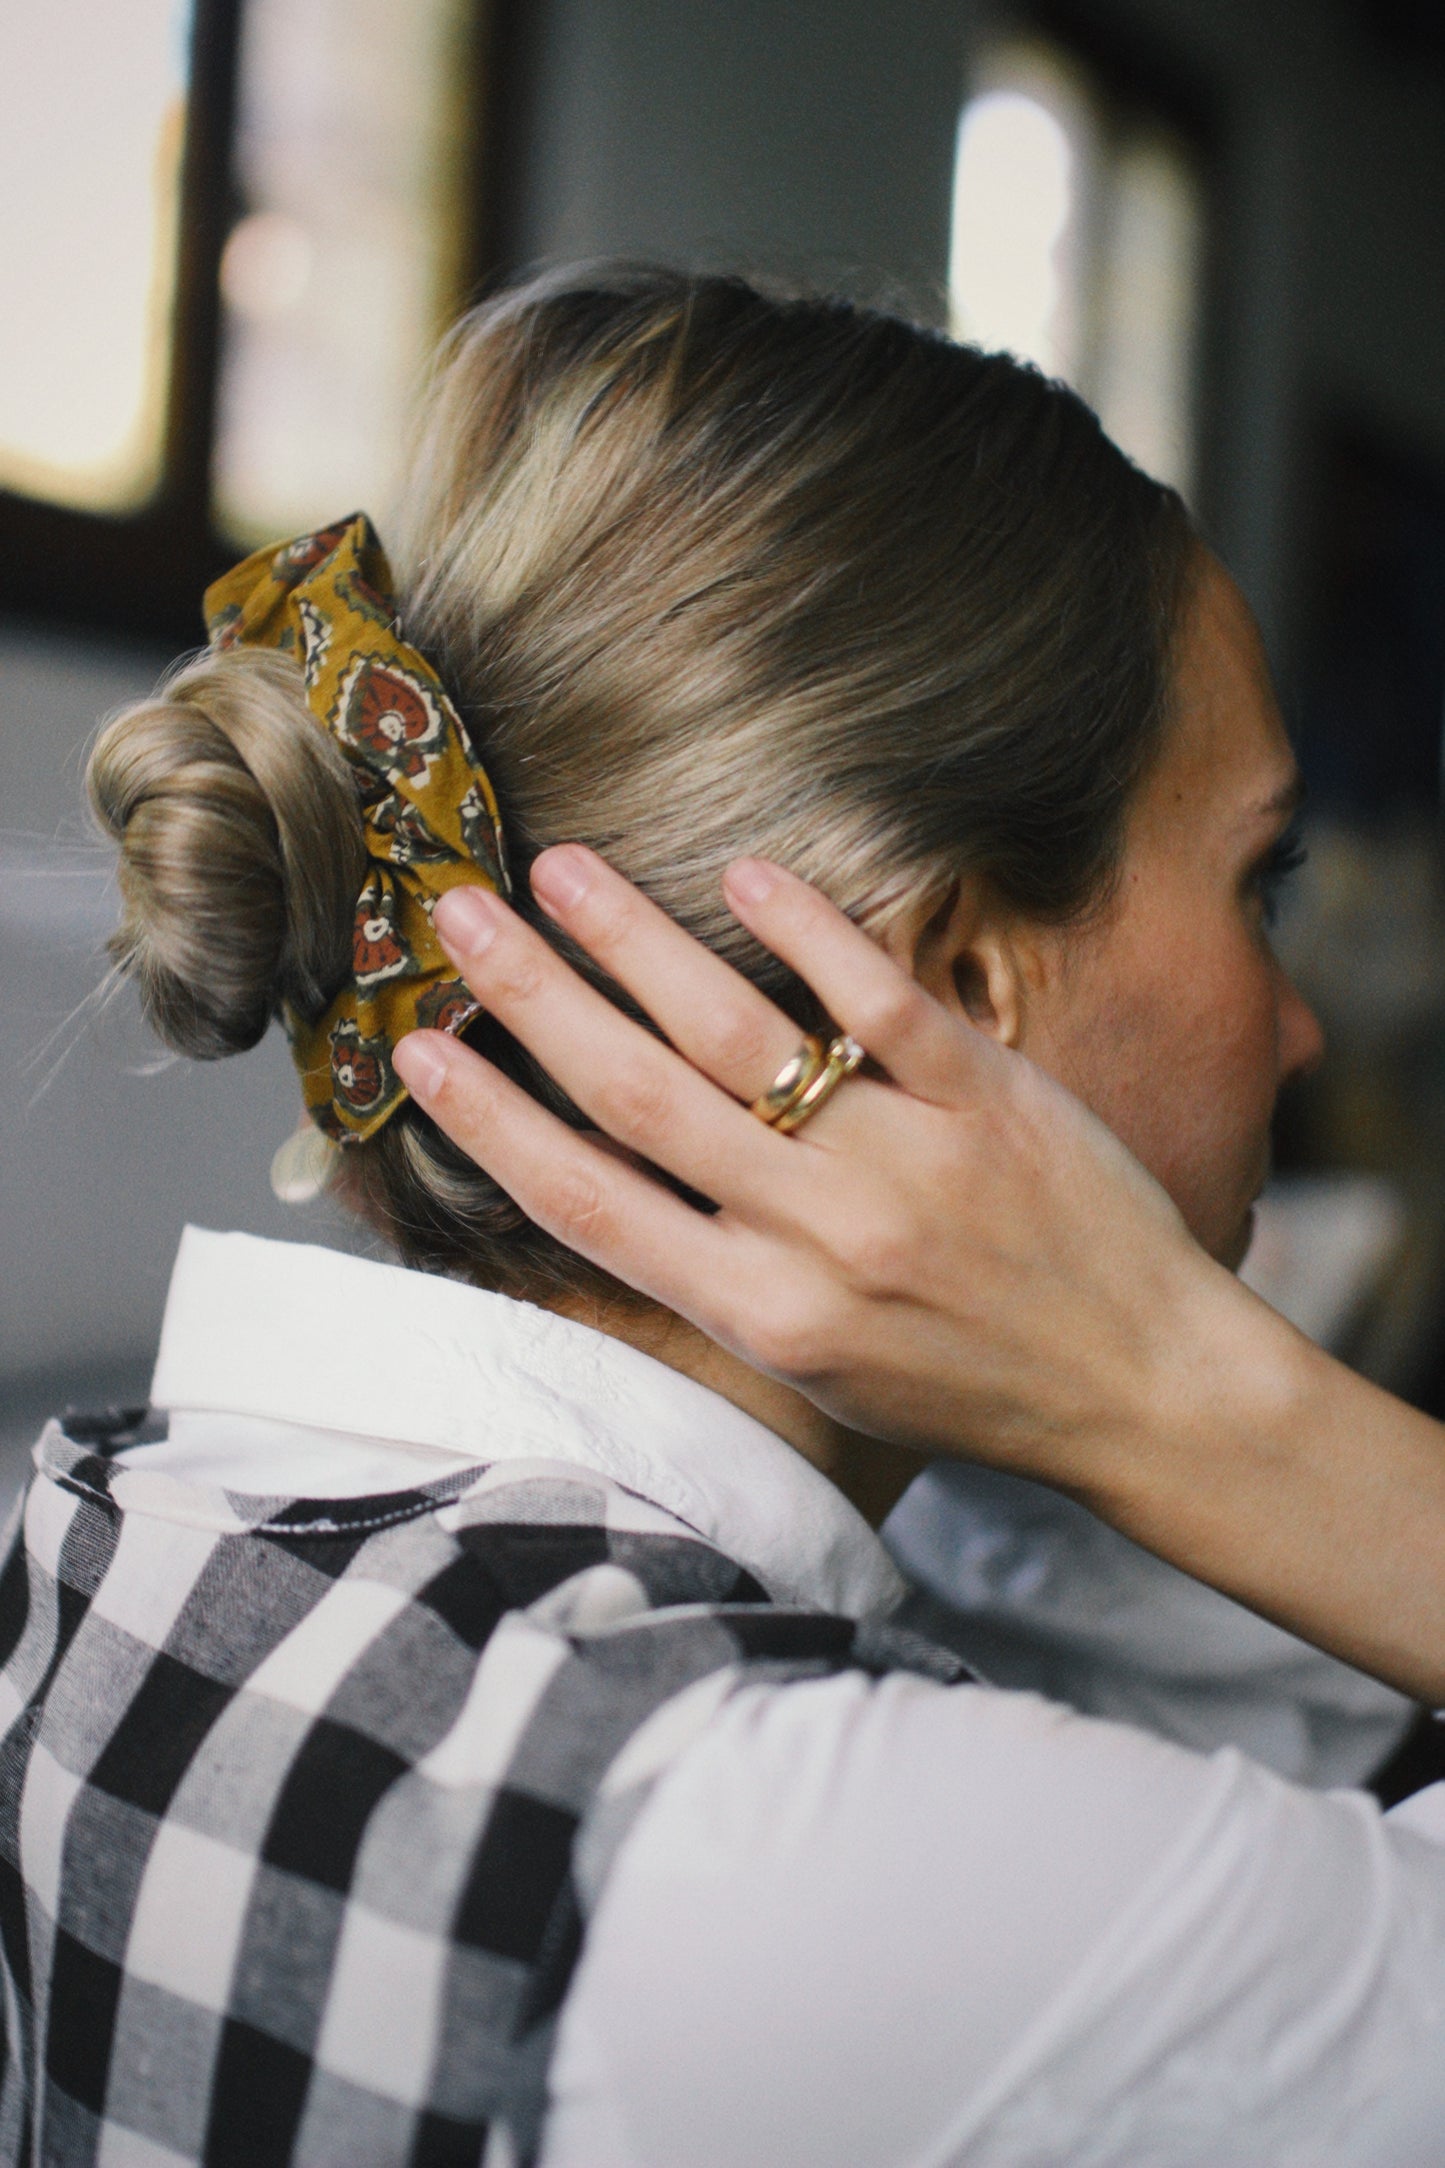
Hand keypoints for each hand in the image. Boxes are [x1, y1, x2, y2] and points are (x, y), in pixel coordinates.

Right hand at [393, 844, 1217, 1488]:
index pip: (585, 1203)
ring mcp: (902, 1161)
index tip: (416, 1046)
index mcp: (757, 1313)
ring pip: (735, 1037)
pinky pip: (881, 1004)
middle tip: (458, 915)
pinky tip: (742, 874)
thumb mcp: (821, 1366)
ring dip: (633, 943)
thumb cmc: (970, 1383)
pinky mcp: (988, 1099)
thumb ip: (722, 1273)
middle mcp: (813, 1237)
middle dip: (530, 999)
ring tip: (559, 870)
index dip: (488, 1119)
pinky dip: (809, 934)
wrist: (1143, 1389)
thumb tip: (619, 1173)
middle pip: (635, 1096)